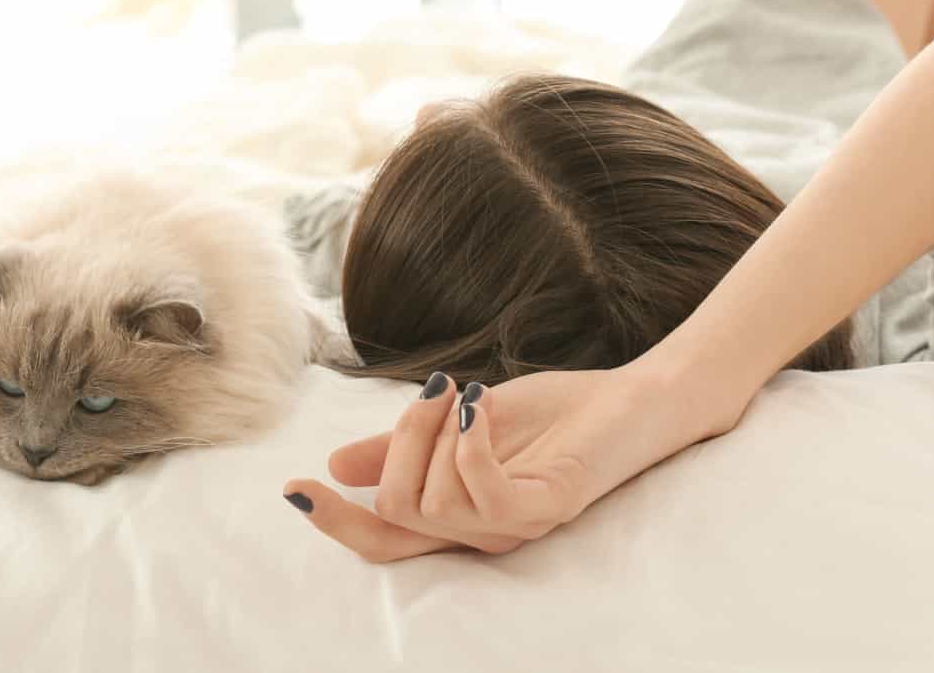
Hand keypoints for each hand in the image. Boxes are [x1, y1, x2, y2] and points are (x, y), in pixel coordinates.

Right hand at [282, 363, 729, 561]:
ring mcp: (516, 523)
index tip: (295, 487)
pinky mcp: (549, 504)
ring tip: (465, 391)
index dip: (334, 522)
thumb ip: (403, 443)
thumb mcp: (461, 420)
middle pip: (394, 514)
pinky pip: (480, 489)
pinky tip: (479, 404)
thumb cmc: (558, 413)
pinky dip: (467, 439)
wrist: (638, 398)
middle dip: (394, 441)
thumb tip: (339, 462)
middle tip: (430, 392)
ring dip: (433, 429)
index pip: (382, 541)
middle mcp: (484, 533)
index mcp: (459, 517)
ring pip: (430, 500)